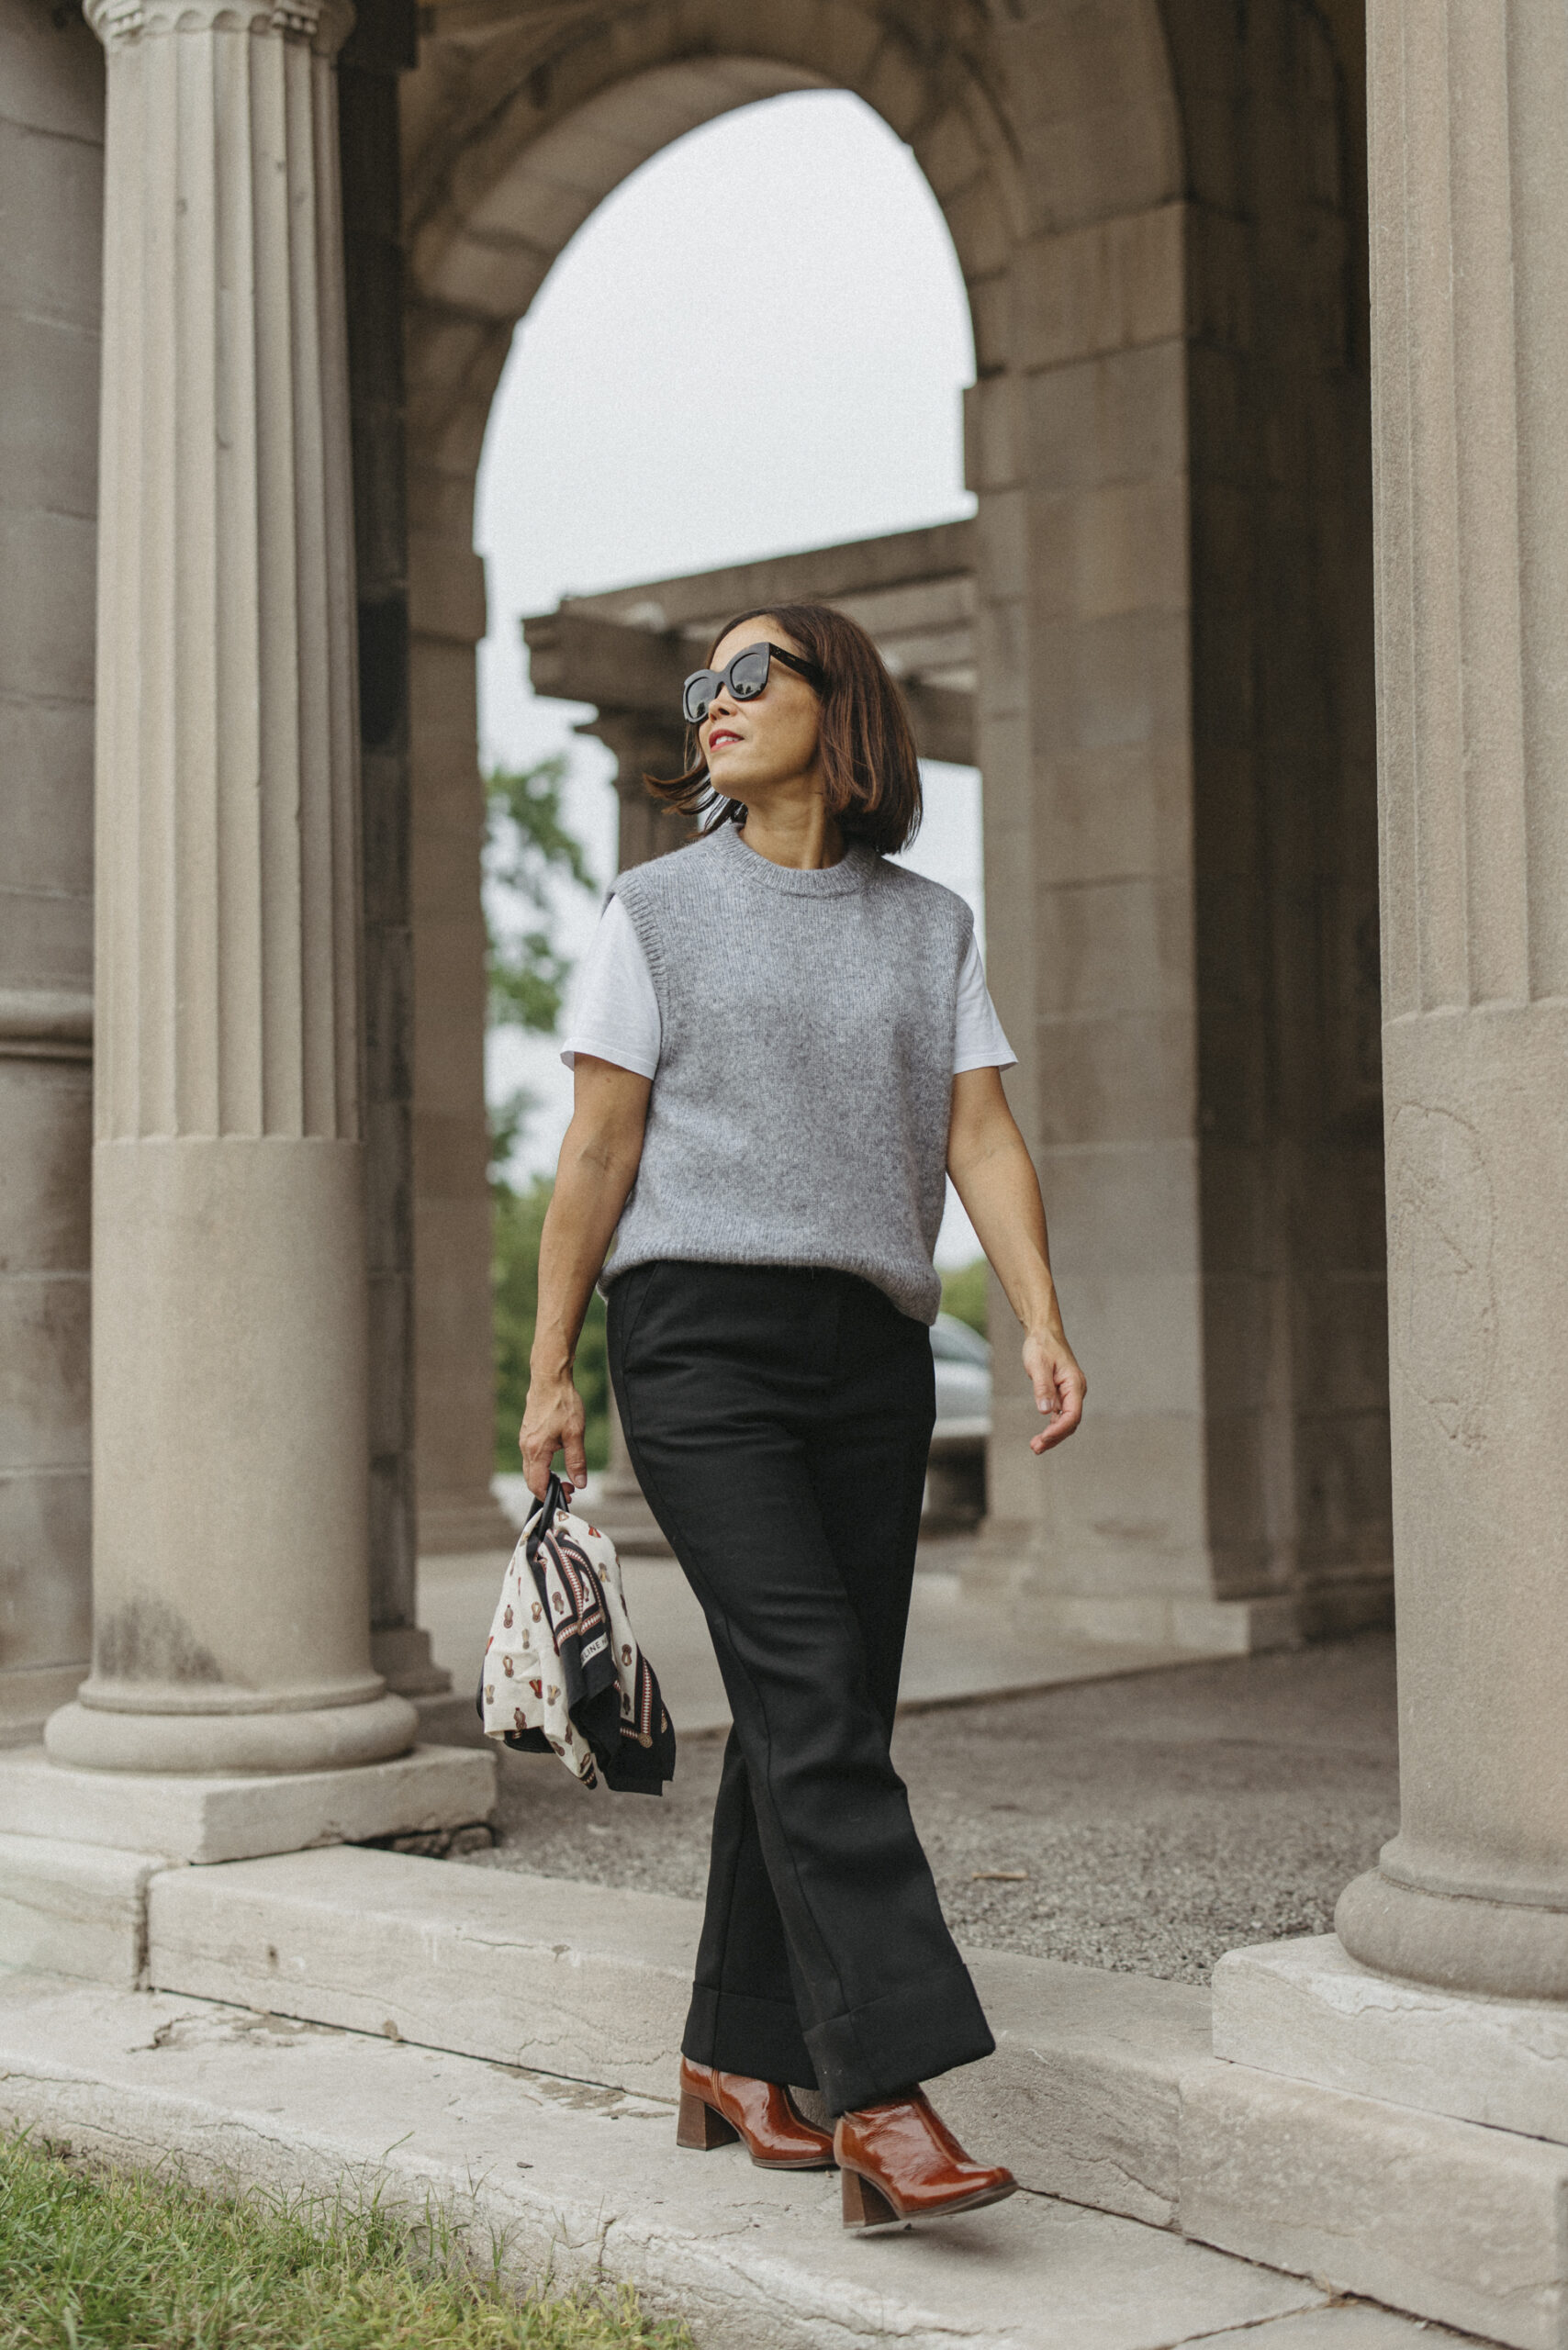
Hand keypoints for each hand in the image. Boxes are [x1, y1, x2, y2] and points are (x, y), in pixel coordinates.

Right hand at [519, 1366, 587, 1498]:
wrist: (549, 1380)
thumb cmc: (563, 1403)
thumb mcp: (575, 1434)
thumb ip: (577, 1461)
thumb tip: (580, 1483)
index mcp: (536, 1450)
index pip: (537, 1485)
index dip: (550, 1495)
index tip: (568, 1495)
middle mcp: (526, 1447)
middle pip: (531, 1480)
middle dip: (548, 1489)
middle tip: (569, 1488)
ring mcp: (524, 1440)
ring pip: (530, 1469)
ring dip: (545, 1478)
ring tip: (564, 1477)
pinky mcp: (527, 1434)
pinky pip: (530, 1458)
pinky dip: (541, 1467)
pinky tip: (555, 1461)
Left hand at [1022, 1329, 1085, 1453]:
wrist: (1043, 1332)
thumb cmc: (1041, 1346)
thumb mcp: (1038, 1365)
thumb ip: (1042, 1388)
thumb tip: (1045, 1411)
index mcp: (1074, 1384)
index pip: (1072, 1414)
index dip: (1059, 1430)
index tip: (1043, 1438)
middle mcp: (1076, 1390)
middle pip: (1070, 1422)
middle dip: (1055, 1437)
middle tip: (1036, 1448)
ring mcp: (1070, 1393)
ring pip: (1066, 1420)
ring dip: (1053, 1435)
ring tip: (1036, 1446)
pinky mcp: (1062, 1393)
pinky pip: (1061, 1415)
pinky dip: (1052, 1426)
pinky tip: (1042, 1436)